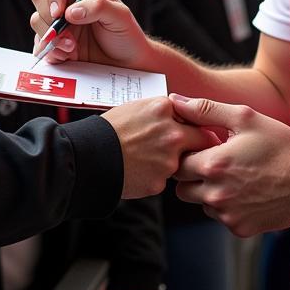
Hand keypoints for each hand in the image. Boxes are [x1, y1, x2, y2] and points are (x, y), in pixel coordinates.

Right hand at [30, 0, 151, 67]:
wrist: (125, 63)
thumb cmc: (126, 35)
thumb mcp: (120, 17)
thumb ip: (98, 7)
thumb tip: (70, 12)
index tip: (60, 11)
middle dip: (50, 18)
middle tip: (68, 35)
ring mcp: (57, 20)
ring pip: (36, 20)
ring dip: (52, 37)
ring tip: (73, 48)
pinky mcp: (53, 40)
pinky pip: (39, 43)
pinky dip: (50, 51)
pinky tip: (68, 55)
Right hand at [102, 96, 216, 199]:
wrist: (87, 156)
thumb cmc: (107, 129)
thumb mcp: (136, 107)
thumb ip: (162, 111)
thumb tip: (180, 114)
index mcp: (165, 109)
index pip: (197, 117)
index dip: (197, 125)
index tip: (200, 131)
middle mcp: (172, 134)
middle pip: (203, 141)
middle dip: (200, 146)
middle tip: (199, 151)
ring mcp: (168, 160)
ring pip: (181, 163)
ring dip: (172, 163)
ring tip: (145, 158)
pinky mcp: (159, 182)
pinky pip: (163, 179)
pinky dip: (154, 176)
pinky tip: (136, 170)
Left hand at [172, 95, 289, 235]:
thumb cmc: (280, 145)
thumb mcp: (245, 118)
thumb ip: (205, 109)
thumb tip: (176, 101)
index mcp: (212, 165)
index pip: (177, 163)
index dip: (188, 153)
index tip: (204, 148)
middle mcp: (215, 194)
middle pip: (182, 188)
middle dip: (193, 175)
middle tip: (216, 163)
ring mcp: (227, 215)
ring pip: (200, 203)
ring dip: (209, 191)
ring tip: (235, 176)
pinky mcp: (239, 229)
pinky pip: (220, 217)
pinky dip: (227, 206)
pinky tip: (246, 191)